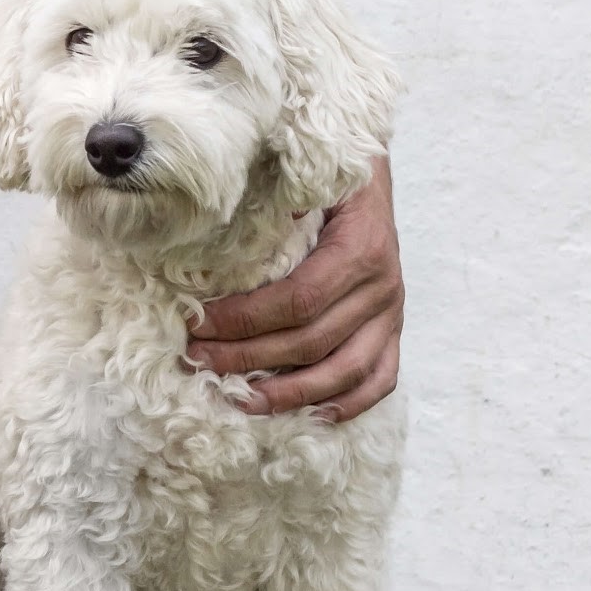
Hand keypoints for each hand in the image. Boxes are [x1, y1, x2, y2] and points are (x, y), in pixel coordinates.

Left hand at [187, 157, 402, 422]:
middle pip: (312, 341)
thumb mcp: (305, 177)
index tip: (196, 326)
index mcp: (360, 250)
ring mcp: (391, 314)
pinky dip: (347, 403)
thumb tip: (228, 219)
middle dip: (248, 357)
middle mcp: (382, 287)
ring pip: (345, 370)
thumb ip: (277, 202)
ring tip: (241, 401)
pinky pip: (379, 378)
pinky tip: (311, 416)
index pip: (297, 301)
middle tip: (196, 361)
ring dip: (291, 393)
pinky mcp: (393, 330)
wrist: (369, 175)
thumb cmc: (326, 178)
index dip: (245, 321)